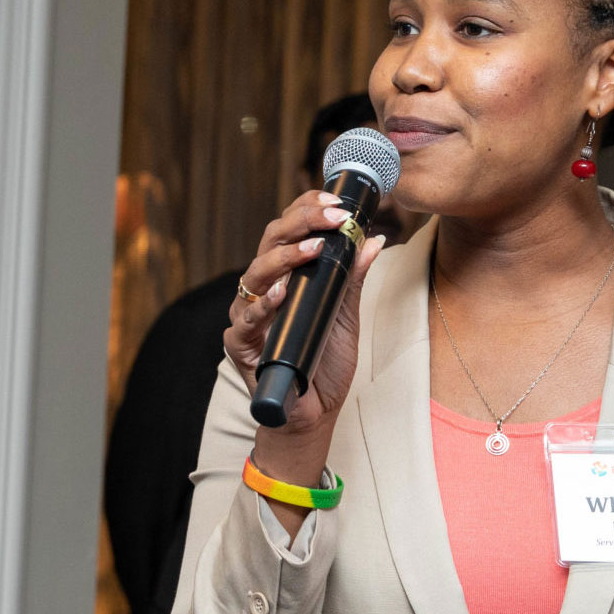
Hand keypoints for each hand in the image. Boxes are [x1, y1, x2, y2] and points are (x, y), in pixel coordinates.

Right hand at [222, 190, 388, 447]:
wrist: (314, 412)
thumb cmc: (324, 362)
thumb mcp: (346, 315)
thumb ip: (352, 279)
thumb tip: (372, 239)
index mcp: (284, 276)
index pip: (289, 230)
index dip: (308, 209)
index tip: (337, 201)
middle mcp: (262, 290)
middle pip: (269, 242)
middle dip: (301, 223)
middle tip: (333, 216)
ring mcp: (249, 316)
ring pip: (254, 275)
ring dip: (283, 258)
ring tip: (312, 249)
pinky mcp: (241, 346)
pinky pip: (245, 322)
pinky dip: (262, 307)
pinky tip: (279, 294)